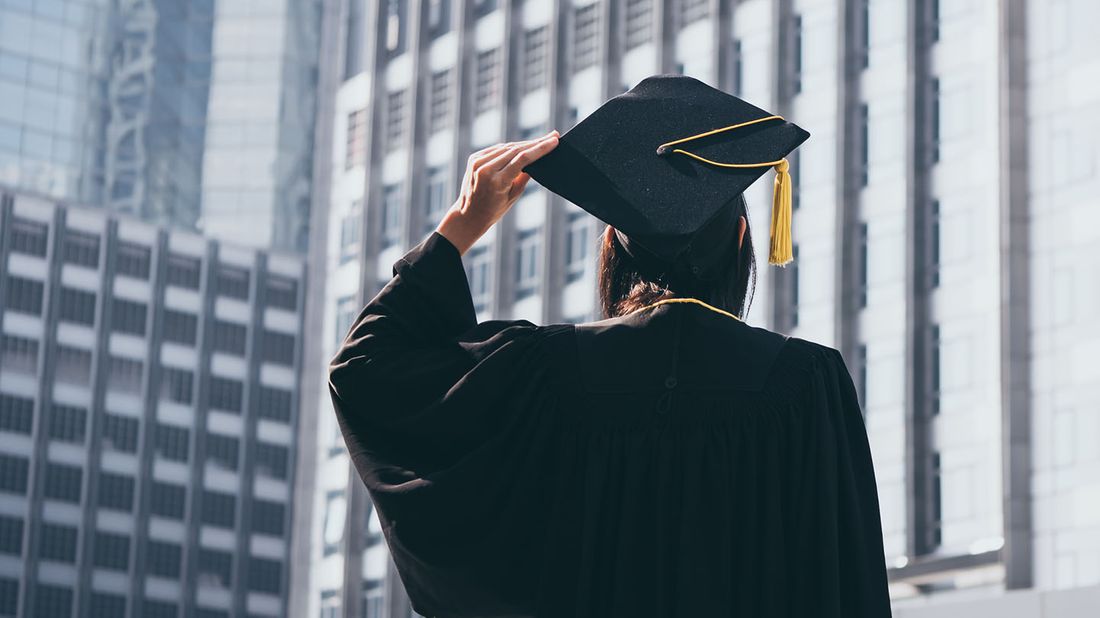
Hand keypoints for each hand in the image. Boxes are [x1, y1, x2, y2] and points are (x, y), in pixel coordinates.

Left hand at [436, 130, 559, 254]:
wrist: (468, 215)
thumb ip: (524, 176)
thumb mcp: (513, 196)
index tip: (554, 140)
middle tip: (552, 136)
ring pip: (507, 147)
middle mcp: (485, 169)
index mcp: (497, 181)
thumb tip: (536, 159)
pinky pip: (496, 149)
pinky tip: (522, 146)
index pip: (523, 158)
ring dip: (524, 144)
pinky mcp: (474, 158)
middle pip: (516, 149)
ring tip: (540, 141)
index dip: (540, 148)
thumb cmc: (493, 210)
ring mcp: (477, 162)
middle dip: (535, 143)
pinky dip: (509, 147)